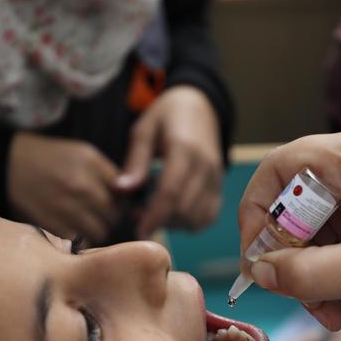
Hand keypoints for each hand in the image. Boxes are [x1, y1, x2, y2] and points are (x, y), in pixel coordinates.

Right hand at [8, 133, 119, 243]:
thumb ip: (106, 174)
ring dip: (95, 232)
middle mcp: (82, 184)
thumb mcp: (80, 154)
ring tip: (83, 225)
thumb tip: (129, 200)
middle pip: (114, 215)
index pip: (124, 192)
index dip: (120, 201)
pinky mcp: (54, 226)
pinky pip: (81, 242)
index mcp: (91, 162)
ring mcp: (68, 207)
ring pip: (101, 232)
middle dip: (108, 218)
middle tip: (96, 216)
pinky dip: (79, 240)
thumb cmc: (47, 160)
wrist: (4, 166)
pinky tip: (71, 231)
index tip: (111, 203)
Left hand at [116, 86, 222, 237]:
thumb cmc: (167, 117)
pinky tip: (173, 213)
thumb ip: (135, 162)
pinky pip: (207, 217)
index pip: (171, 192)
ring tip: (154, 211)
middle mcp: (206, 166)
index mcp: (185, 149)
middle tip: (137, 215)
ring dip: (173, 223)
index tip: (138, 232)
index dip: (154, 216)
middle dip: (160, 221)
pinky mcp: (220, 188)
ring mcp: (216, 179)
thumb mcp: (144, 131)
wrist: (201, 108)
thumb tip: (120, 190)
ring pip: (197, 218)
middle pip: (184, 209)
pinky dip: (189, 223)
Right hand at [238, 123, 340, 329]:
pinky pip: (331, 246)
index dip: (257, 218)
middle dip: (296, 265)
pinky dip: (334, 281)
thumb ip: (307, 274)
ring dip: (316, 282)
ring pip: (310, 236)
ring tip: (340, 318)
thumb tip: (258, 273)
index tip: (257, 264)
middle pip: (291, 211)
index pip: (278, 172)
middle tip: (306, 303)